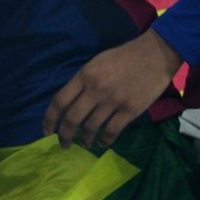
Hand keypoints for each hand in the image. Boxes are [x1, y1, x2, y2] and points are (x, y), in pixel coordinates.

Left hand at [42, 29, 180, 148]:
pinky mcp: (130, 110)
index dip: (50, 118)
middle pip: (72, 118)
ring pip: (91, 127)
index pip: (59, 101)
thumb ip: (82, 82)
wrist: (153, 55)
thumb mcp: (94, 63)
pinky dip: (105, 140)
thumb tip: (70, 102)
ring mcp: (112, 101)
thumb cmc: (122, 57)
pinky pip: (112, 130)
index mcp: (83, 76)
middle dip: (64, 135)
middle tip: (63, 144)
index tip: (46, 131)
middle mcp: (94, 90)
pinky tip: (102, 143)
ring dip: (85, 139)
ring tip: (84, 144)